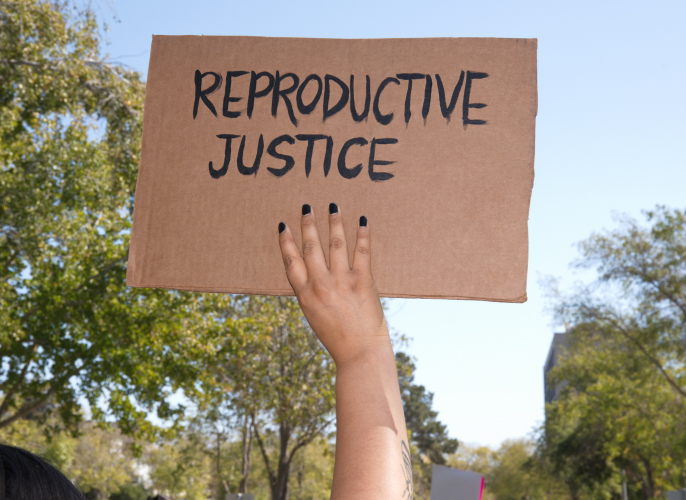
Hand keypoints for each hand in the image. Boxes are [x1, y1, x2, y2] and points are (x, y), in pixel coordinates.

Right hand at [278, 203, 389, 365]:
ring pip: (335, 244)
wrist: (360, 354)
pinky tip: (362, 221)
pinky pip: (362, 252)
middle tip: (306, 207)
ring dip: (333, 222)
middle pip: (311, 247)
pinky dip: (362, 234)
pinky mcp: (362, 282)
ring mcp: (341, 282)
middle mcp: (320, 285)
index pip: (291, 261)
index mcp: (305, 296)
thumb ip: (313, 295)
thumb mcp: (315, 317)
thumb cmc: (339, 339)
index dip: (286, 242)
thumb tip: (313, 275)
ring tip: (332, 206)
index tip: (283, 225)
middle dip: (308, 225)